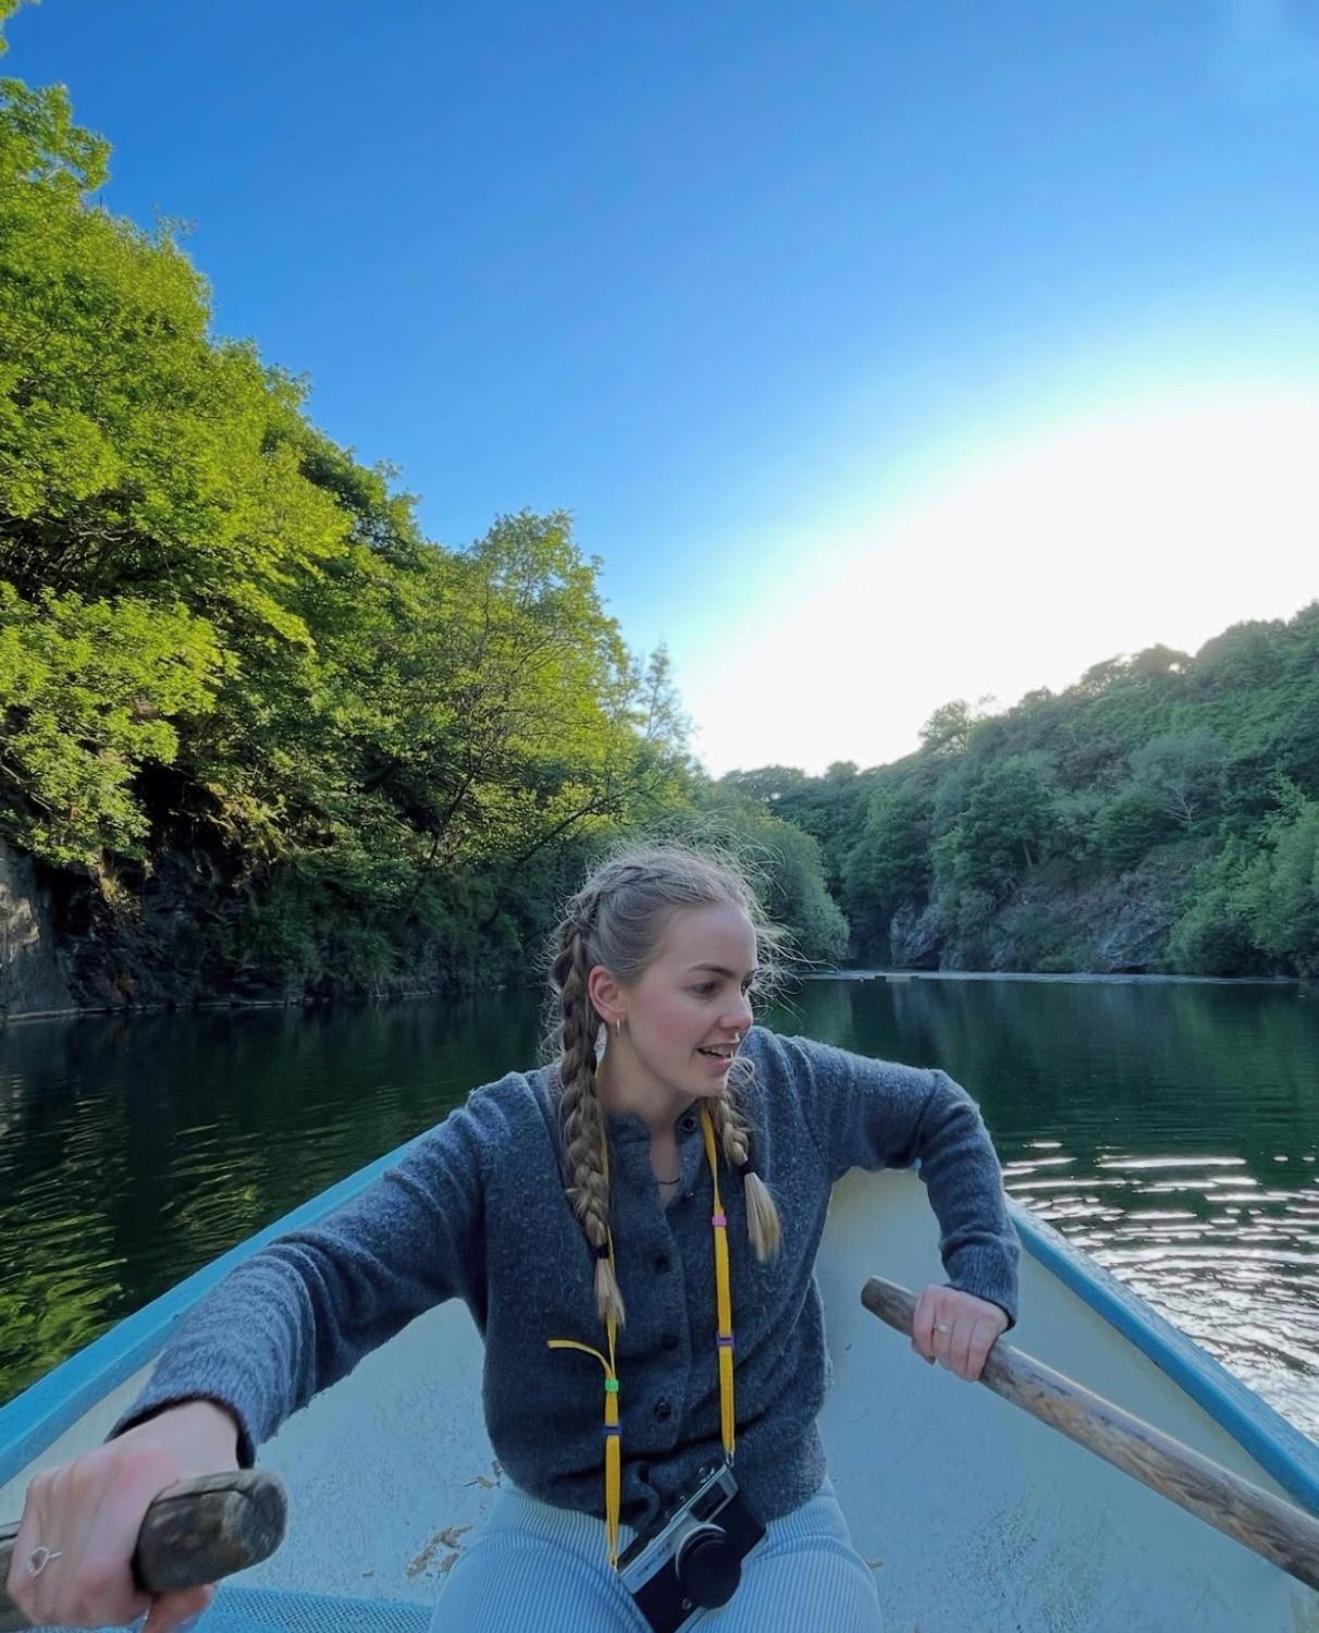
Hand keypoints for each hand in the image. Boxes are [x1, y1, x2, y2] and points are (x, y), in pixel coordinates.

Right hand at [5, 1399, 240, 1631]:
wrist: (182, 1429)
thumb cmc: (201, 1480)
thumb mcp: (218, 1527)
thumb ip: (196, 1584)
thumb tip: (155, 1629)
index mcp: (140, 1473)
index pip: (98, 1575)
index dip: (118, 1606)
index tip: (146, 1596)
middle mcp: (91, 1473)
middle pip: (66, 1590)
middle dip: (99, 1610)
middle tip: (130, 1589)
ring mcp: (61, 1479)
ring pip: (39, 1588)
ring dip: (73, 1602)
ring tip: (108, 1579)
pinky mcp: (41, 1487)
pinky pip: (23, 1573)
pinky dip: (48, 1589)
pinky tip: (80, 1573)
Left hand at [910, 1286, 1007, 1380]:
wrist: (986, 1297)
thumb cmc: (956, 1313)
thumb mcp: (935, 1314)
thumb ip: (924, 1332)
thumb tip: (922, 1352)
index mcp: (931, 1296)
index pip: (921, 1331)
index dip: (927, 1349)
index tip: (933, 1355)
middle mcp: (949, 1299)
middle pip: (941, 1345)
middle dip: (946, 1362)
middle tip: (952, 1365)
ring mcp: (970, 1308)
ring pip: (958, 1351)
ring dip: (959, 1368)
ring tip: (962, 1370)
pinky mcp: (989, 1319)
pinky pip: (977, 1350)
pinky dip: (973, 1367)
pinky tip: (972, 1371)